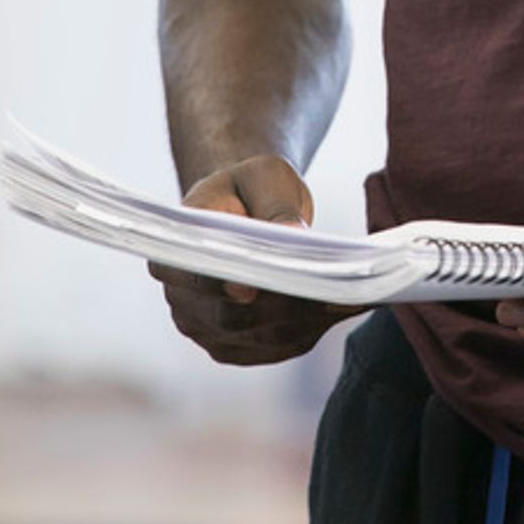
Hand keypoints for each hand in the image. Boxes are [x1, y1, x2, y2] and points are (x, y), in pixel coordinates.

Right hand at [149, 155, 366, 364]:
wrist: (244, 208)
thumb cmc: (250, 186)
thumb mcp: (264, 177)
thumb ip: (275, 205)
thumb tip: (292, 234)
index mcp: (175, 252)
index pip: (195, 277)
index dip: (222, 286)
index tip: (251, 288)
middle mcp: (182, 300)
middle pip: (232, 316)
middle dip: (282, 304)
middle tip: (329, 289)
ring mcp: (210, 329)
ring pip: (261, 338)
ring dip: (305, 321)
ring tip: (348, 296)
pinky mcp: (240, 345)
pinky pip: (278, 347)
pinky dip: (312, 330)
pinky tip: (342, 307)